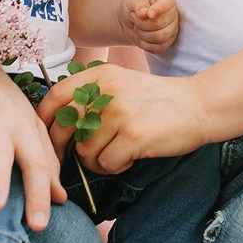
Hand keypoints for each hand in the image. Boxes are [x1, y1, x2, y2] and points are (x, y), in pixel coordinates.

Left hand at [41, 64, 210, 172]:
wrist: (198, 106)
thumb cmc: (156, 101)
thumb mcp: (121, 85)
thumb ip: (93, 97)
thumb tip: (57, 125)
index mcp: (100, 76)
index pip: (56, 97)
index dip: (44, 121)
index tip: (43, 138)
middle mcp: (106, 90)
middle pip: (65, 129)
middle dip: (64, 152)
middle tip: (75, 161)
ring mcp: (120, 112)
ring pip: (85, 152)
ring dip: (98, 162)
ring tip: (117, 154)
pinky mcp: (134, 134)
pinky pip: (106, 163)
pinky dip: (115, 167)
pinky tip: (130, 158)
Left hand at [119, 0, 178, 51]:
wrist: (132, 17)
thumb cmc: (135, 3)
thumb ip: (139, 4)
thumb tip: (143, 14)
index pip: (168, 2)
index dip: (158, 9)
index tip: (148, 13)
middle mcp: (173, 13)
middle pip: (159, 23)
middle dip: (141, 23)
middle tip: (134, 17)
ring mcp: (172, 28)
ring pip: (159, 37)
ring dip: (142, 34)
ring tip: (137, 26)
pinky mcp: (168, 41)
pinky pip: (158, 48)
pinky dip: (145, 44)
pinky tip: (141, 36)